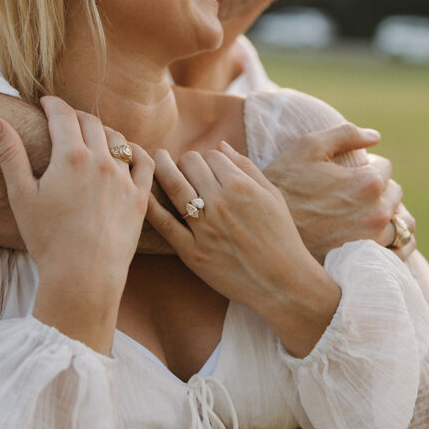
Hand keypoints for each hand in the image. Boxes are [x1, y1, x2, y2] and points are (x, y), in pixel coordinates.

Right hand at [0, 96, 152, 352]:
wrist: (83, 277)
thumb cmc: (47, 239)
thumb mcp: (21, 195)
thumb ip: (10, 154)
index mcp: (71, 156)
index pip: (63, 115)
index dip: (52, 104)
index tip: (45, 102)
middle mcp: (102, 160)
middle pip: (91, 122)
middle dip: (76, 115)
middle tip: (65, 118)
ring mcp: (124, 178)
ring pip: (118, 138)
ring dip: (104, 131)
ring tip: (92, 135)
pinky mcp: (140, 198)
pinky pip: (144, 162)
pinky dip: (135, 151)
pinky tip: (127, 152)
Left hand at [146, 141, 339, 356]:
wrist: (283, 282)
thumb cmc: (281, 236)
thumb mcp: (272, 196)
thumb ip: (246, 168)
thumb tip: (220, 145)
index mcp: (241, 187)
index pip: (212, 156)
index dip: (208, 157)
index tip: (206, 164)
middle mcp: (220, 203)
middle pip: (190, 165)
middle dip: (186, 161)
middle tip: (183, 165)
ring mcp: (204, 228)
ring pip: (174, 185)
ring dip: (162, 167)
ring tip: (156, 159)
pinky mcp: (192, 252)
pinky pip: (165, 224)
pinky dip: (152, 206)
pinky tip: (145, 192)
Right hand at [263, 124, 415, 261]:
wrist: (264, 232)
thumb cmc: (285, 186)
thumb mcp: (308, 147)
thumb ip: (345, 134)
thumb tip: (375, 136)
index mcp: (368, 182)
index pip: (385, 167)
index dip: (366, 166)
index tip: (347, 174)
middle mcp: (377, 213)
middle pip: (395, 193)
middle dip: (378, 190)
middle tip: (351, 195)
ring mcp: (376, 241)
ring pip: (403, 223)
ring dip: (390, 215)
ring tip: (365, 216)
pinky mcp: (371, 263)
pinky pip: (402, 251)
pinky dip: (395, 241)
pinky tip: (373, 236)